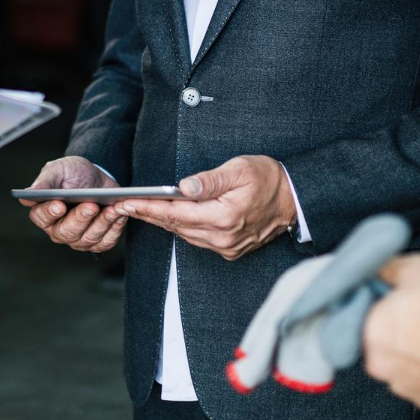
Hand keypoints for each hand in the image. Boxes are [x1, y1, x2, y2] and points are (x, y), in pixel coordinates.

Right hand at [19, 156, 125, 252]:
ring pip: (86, 239)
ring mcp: (78, 238)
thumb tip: (27, 195)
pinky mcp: (97, 242)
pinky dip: (113, 229)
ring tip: (110, 209)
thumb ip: (45, 181)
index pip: (41, 217)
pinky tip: (118, 215)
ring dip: (101, 224)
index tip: (59, 204)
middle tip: (91, 205)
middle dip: (80, 219)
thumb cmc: (74, 173)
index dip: (49, 213)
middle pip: (65, 233)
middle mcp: (58, 229)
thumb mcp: (59, 170)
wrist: (98, 178)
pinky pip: (105, 242)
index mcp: (44, 212)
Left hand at [115, 155, 293, 260]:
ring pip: (185, 234)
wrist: (295, 200)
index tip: (127, 203)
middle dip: (149, 215)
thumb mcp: (240, 169)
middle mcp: (223, 237)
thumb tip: (183, 187)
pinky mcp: (230, 249)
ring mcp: (227, 246)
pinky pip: (198, 239)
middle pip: (176, 226)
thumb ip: (210, 180)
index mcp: (224, 217)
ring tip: (141, 209)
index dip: (149, 209)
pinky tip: (171, 217)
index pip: (176, 214)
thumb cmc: (269, 179)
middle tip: (123, 206)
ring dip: (164, 222)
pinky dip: (182, 228)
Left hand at [364, 254, 419, 410]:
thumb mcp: (415, 267)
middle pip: (384, 342)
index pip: (367, 315)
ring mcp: (411, 389)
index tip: (399, 299)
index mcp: (371, 333)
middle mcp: (385, 367)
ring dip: (419, 352)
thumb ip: (389, 269)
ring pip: (407, 365)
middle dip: (399, 329)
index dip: (384, 304)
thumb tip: (381, 267)